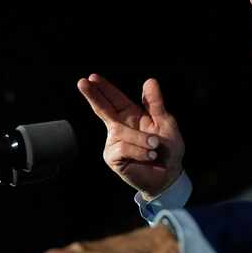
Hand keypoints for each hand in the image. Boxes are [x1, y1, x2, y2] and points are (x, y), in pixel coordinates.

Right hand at [77, 74, 184, 198]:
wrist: (169, 175)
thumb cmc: (168, 149)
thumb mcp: (166, 123)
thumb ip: (155, 103)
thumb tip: (149, 81)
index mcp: (131, 116)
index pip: (115, 99)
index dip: (104, 89)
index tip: (92, 77)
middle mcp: (119, 127)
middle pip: (103, 109)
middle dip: (93, 96)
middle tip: (82, 82)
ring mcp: (114, 142)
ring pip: (120, 131)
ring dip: (140, 138)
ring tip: (156, 146)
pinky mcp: (113, 158)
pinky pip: (122, 148)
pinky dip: (139, 151)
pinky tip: (149, 156)